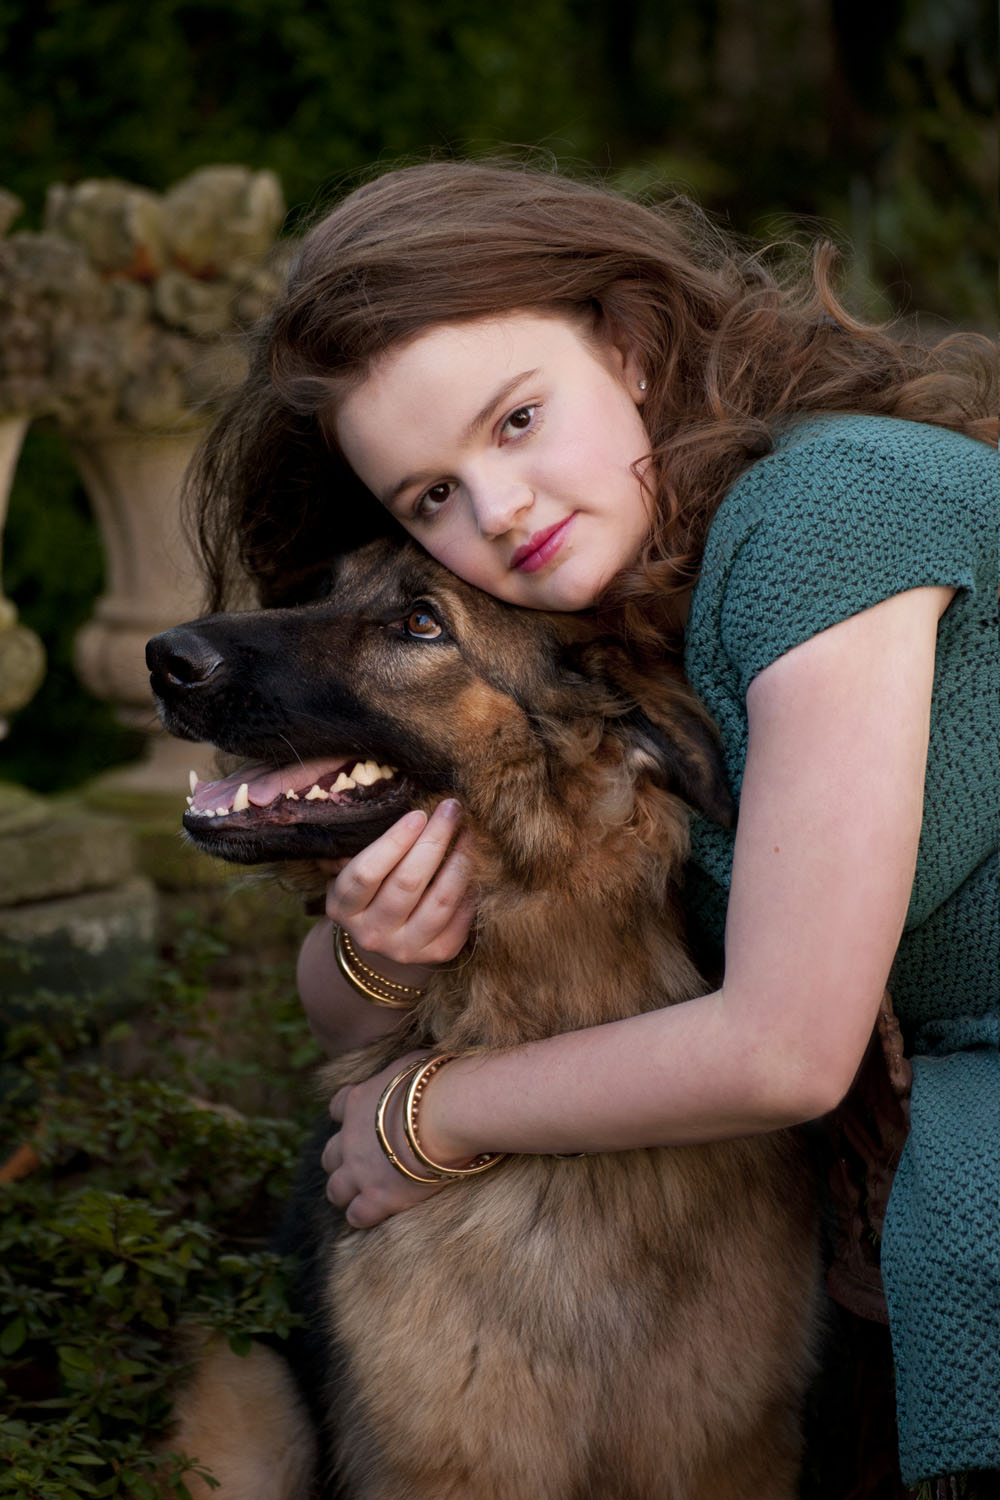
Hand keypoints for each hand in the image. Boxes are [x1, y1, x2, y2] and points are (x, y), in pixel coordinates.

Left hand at [323, 1052, 450, 1226]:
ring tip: (365, 1194)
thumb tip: (420, 1067)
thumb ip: (405, 1071)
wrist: (448, 1112)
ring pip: (335, 1189)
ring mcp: (360, 1170)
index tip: (366, 1121)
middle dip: (342, 1160)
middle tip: (364, 1164)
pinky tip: (379, 1213)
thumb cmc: (439, 1082)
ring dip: (347, 1191)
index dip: (348, 1116)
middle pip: (330, 1155)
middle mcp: (350, 1137)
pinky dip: (363, 1215)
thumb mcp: (415, 1062)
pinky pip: (357, 1215)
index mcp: (359, 1101)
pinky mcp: (377, 1197)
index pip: (337, 1107)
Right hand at [325, 800, 473, 965]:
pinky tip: (476, 863)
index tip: (419, 814)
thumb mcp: (356, 873)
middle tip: (452, 810)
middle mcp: (372, 933)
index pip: (367, 872)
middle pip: (408, 883)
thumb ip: (375, 848)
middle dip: (434, 840)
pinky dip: (472, 887)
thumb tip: (416, 813)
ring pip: (440, 900)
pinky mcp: (438, 953)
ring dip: (460, 861)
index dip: (395, 841)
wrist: (385, 942)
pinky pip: (462, 916)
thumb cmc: (372, 891)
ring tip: (469, 833)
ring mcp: (405, 948)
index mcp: (343, 907)